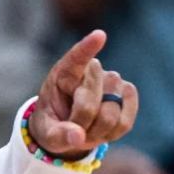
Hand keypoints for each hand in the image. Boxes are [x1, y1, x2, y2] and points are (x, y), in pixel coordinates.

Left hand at [29, 30, 138, 159]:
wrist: (69, 127)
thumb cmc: (54, 124)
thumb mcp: (46, 132)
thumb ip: (58, 135)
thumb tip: (78, 138)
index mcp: (63, 73)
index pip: (76, 58)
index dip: (88, 48)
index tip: (99, 36)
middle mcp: (91, 71)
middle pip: (89, 101)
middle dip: (79, 122)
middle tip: (71, 127)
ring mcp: (112, 81)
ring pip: (109, 114)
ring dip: (96, 130)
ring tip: (86, 127)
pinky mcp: (127, 94)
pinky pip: (125, 120)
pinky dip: (112, 132)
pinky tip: (102, 129)